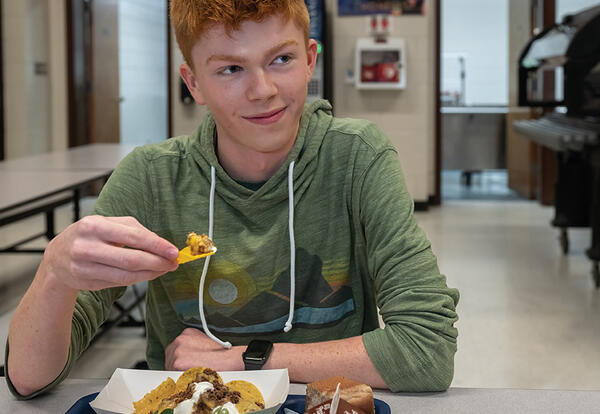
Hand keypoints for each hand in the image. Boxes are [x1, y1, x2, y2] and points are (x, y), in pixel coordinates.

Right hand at [43, 215, 178, 290]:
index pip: (133, 236)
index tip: (174, 251)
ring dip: (151, 273)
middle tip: (173, 262)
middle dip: (158, 262)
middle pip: (131, 259)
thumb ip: (134, 230)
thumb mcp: (107, 223)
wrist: (57, 257)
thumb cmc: (90, 236)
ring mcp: (83, 267)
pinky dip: (139, 279)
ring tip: (165, 268)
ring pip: (126, 275)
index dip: (157, 245)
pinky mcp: (86, 282)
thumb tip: (162, 244)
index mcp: (94, 225)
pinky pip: (119, 283)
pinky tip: (149, 274)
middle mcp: (86, 246)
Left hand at [165, 328, 243, 371]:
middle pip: (171, 357)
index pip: (176, 349)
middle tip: (190, 371)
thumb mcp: (205, 342)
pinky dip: (180, 378)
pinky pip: (173, 375)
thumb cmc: (222, 354)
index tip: (188, 364)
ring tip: (192, 375)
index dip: (182, 358)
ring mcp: (177, 351)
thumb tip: (187, 357)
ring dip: (178, 373)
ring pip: (170, 367)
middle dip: (177, 366)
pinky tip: (192, 378)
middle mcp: (180, 339)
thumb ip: (193, 346)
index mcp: (187, 333)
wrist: (230, 359)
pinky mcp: (177, 363)